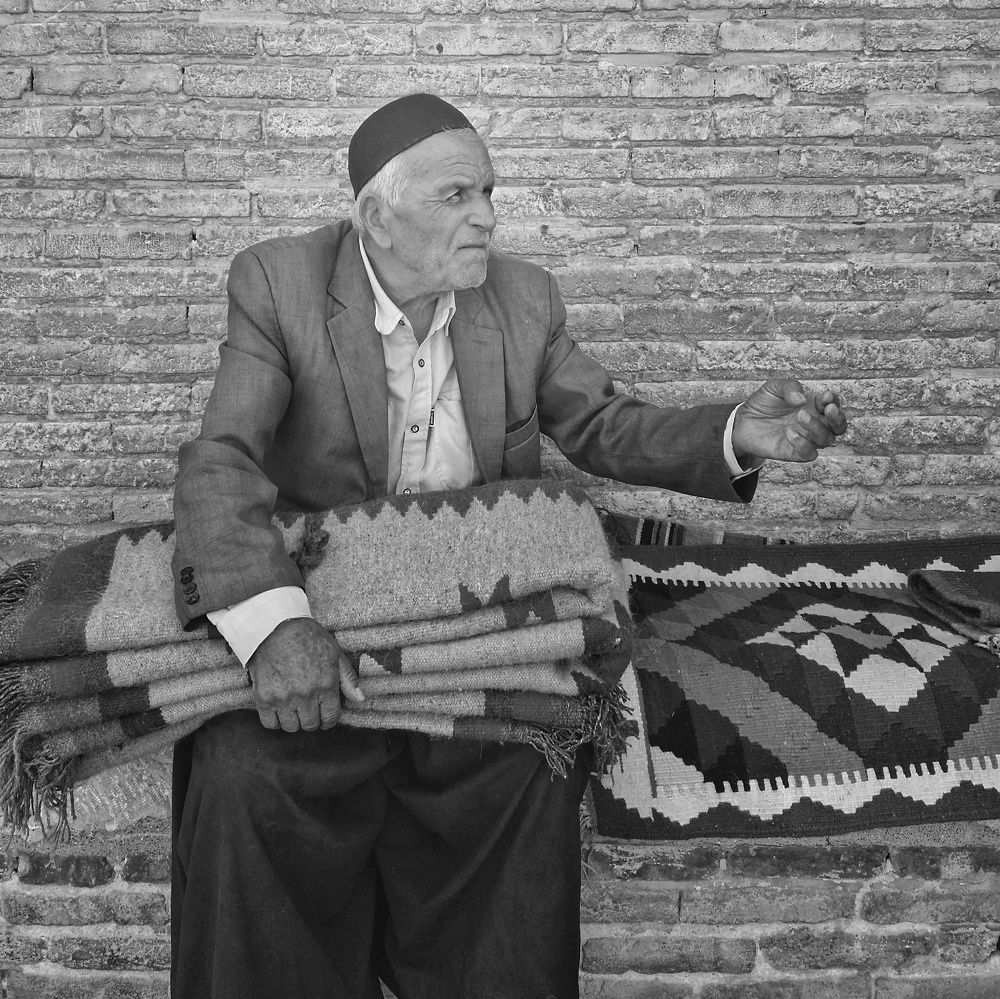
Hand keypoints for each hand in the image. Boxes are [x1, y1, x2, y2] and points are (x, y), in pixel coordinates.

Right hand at [247, 617, 363, 732]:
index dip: (328, 719)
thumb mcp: (334, 653)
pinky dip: (275, 720)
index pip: (330, 718)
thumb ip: (348, 678)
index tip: (324, 715)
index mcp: (325, 685)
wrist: (274, 627)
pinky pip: (270, 723)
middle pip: (310, 725)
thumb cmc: (306, 637)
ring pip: (291, 727)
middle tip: (308, 709)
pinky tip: (279, 709)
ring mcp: (283, 698)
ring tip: (293, 708)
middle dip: (312, 719)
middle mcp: (305, 695)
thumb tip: (360, 699)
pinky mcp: (263, 698)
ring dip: (294, 721)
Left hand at [732, 378, 846, 463]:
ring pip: (826, 440)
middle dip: (838, 418)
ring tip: (800, 416)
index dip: (834, 401)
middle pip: (839, 426)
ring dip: (817, 428)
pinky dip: (804, 445)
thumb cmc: (763, 403)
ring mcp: (805, 438)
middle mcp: (814, 424)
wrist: (743, 421)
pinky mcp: (793, 452)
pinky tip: (790, 433)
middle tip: (828, 409)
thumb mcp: (774, 387)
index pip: (833, 405)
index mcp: (813, 406)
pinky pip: (809, 454)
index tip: (825, 395)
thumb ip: (789, 387)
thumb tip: (802, 399)